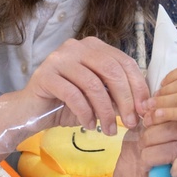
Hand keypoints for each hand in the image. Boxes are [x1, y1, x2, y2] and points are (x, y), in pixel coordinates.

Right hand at [22, 37, 148, 136]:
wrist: (31, 112)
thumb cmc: (67, 104)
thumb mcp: (98, 98)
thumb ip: (117, 95)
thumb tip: (144, 106)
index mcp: (93, 47)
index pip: (124, 62)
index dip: (138, 86)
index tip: (144, 110)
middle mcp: (77, 47)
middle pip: (111, 70)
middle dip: (125, 99)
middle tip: (131, 123)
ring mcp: (59, 58)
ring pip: (93, 84)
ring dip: (106, 111)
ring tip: (109, 130)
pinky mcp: (46, 75)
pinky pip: (73, 95)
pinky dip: (86, 113)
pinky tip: (90, 125)